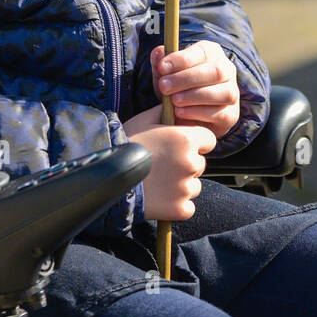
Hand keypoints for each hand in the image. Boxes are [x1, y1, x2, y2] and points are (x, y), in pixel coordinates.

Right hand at [124, 103, 215, 219]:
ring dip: (182, 185)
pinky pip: (187, 207)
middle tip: (163, 165)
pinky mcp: (180, 209)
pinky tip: (160, 198)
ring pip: (194, 185)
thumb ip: (165, 112)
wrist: (108, 177)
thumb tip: (175, 106)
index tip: (182, 146)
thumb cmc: (125, 144)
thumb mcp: (144, 120)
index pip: (209, 140)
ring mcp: (186, 188)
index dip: (197, 142)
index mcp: (186, 139)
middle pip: (200, 163)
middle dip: (186, 164)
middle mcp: (191, 163)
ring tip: (158, 182)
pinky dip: (177, 205)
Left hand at [150, 41, 240, 138]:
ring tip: (173, 101)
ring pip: (223, 92)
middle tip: (164, 86)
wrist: (185, 117)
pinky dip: (198, 113)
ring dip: (194, 96)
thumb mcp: (165, 75)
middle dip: (187, 79)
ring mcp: (232, 93)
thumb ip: (160, 63)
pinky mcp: (231, 115)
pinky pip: (220, 113)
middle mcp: (227, 70)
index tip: (162, 67)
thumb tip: (158, 51)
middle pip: (216, 71)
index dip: (182, 59)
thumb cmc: (177, 88)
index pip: (203, 51)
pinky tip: (180, 113)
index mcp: (212, 53)